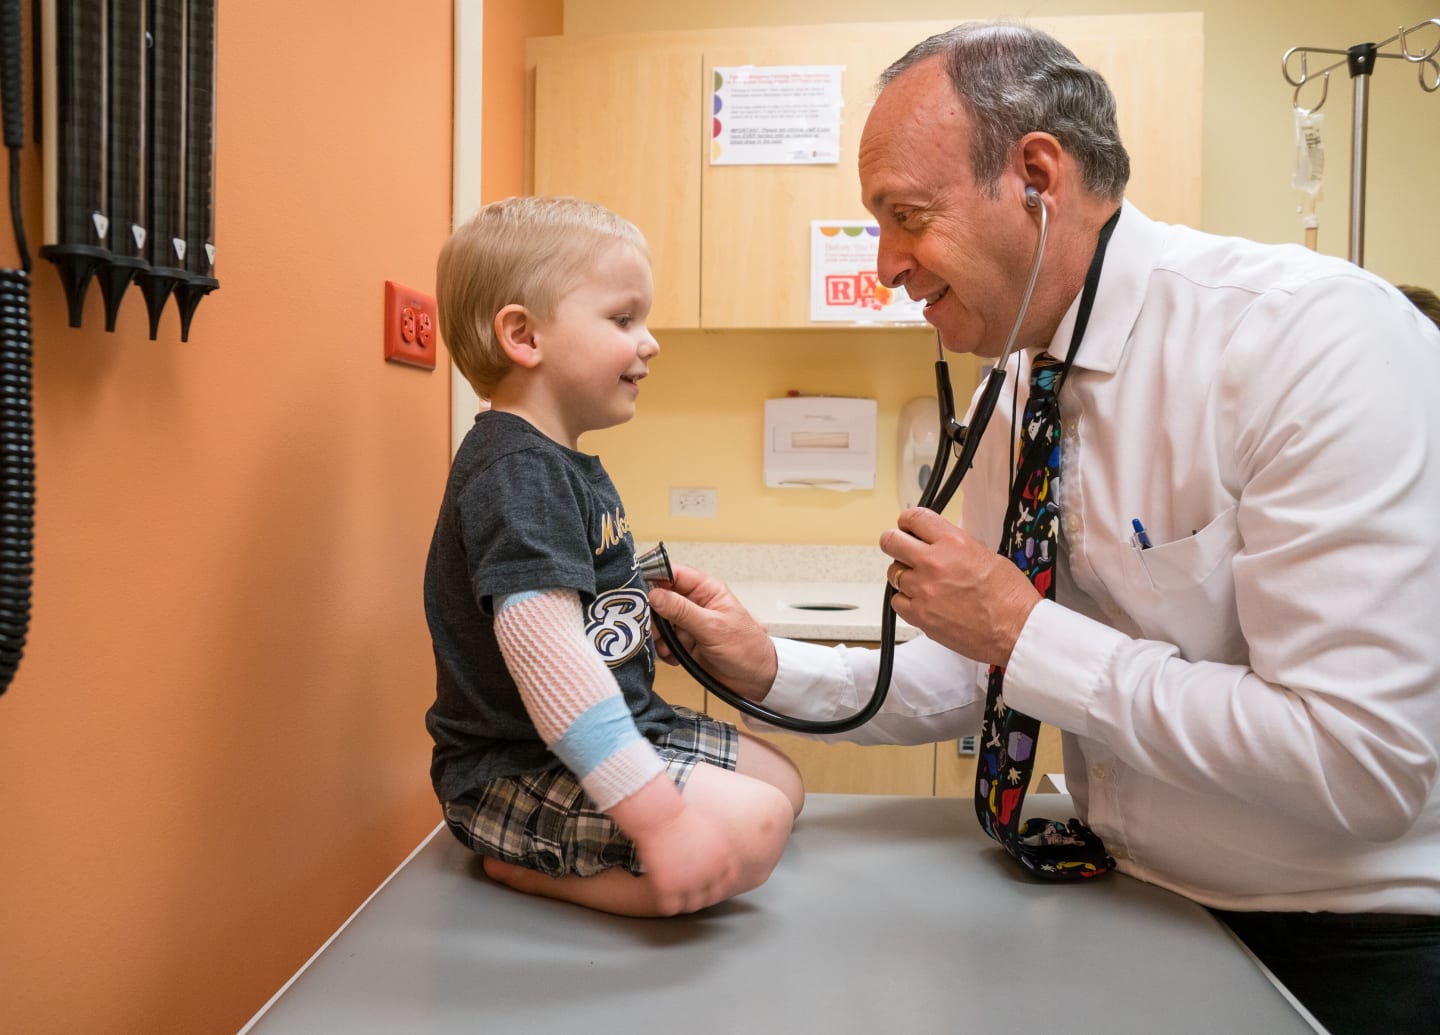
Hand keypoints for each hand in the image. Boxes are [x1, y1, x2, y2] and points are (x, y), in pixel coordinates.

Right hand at [611, 775, 746, 914]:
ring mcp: (690, 883)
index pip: (728, 879)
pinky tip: (663, 895)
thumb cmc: (678, 815)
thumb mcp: (709, 829)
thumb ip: (715, 847)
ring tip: (676, 895)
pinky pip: (671, 908)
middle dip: (702, 893)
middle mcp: (710, 873)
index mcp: (723, 857)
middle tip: (691, 890)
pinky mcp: (669, 888)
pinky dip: (667, 904)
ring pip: (692, 905)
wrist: (659, 815)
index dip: (719, 882)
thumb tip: (712, 857)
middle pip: (711, 896)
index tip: (710, 883)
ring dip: (685, 901)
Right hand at [647, 562, 777, 700]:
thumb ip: (682, 610)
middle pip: (660, 599)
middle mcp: (695, 604)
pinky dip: (664, 650)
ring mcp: (688, 623)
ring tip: (669, 647)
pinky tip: (675, 657)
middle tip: (656, 629)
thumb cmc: (747, 648)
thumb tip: (655, 594)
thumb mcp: (713, 627)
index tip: (640, 592)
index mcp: (706, 590)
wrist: (755, 679)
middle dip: (654, 615)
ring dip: (658, 636)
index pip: (674, 573)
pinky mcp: (684, 642)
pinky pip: (663, 641)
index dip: (655, 579)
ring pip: (659, 622)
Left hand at [880, 508, 1040, 666]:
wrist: (1017, 630)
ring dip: (904, 575)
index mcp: (953, 542)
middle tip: (903, 549)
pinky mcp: (920, 616)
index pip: (914, 518)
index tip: (908, 527)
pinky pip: (897, 601)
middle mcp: (933, 563)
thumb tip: (937, 543)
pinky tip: (923, 601)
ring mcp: (923, 591)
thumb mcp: (985, 554)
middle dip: (895, 543)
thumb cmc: (1010, 596)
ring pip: (893, 573)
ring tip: (923, 582)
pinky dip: (907, 600)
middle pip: (891, 541)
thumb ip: (954, 546)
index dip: (908, 522)